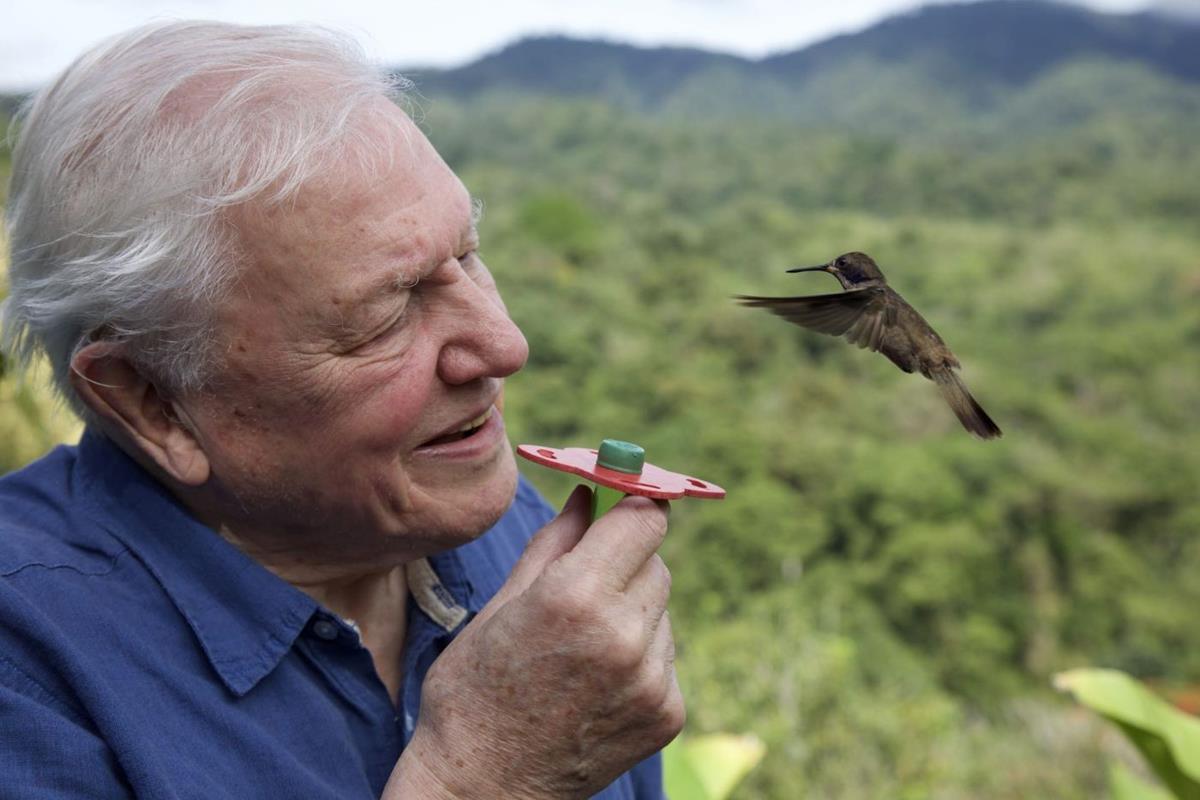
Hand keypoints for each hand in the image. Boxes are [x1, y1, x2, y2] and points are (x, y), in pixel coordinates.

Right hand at [386, 485, 682, 798]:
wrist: (483, 790)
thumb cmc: (473, 692)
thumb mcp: (499, 606)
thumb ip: (555, 542)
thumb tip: (588, 494)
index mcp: (575, 596)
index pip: (644, 519)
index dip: (636, 503)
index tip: (624, 500)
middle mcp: (623, 635)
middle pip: (655, 561)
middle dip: (624, 560)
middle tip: (580, 587)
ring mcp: (651, 680)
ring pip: (661, 608)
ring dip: (632, 609)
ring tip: (578, 647)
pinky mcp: (667, 713)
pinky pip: (665, 656)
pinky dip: (640, 655)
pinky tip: (595, 680)